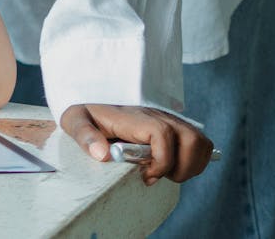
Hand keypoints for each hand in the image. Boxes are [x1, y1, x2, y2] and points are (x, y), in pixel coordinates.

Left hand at [60, 103, 213, 184]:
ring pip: (200, 142)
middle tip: (157, 176)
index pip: (162, 133)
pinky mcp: (175, 126)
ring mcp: (169, 119)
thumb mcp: (73, 120)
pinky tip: (172, 166)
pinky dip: (195, 160)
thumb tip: (102, 154)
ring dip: (191, 166)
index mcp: (133, 116)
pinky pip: (200, 142)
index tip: (145, 175)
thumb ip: (84, 134)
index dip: (162, 160)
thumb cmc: (85, 112)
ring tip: (165, 172)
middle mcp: (157, 115)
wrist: (92, 99)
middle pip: (192, 139)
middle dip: (182, 168)